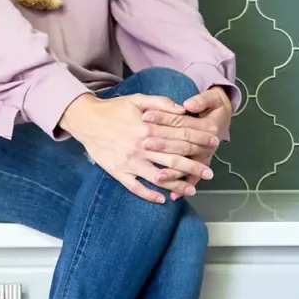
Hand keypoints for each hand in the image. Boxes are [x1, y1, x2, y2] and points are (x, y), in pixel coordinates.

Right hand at [58, 92, 217, 204]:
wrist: (85, 120)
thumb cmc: (113, 109)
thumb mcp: (137, 99)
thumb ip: (161, 103)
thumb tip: (184, 109)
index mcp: (148, 129)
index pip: (181, 136)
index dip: (200, 139)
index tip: (214, 143)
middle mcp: (141, 148)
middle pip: (174, 159)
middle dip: (195, 167)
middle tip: (210, 173)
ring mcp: (130, 162)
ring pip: (159, 177)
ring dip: (177, 185)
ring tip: (192, 190)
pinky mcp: (118, 172)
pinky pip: (135, 188)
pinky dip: (149, 195)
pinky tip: (162, 199)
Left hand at [141, 85, 232, 183]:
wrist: (224, 116)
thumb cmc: (214, 106)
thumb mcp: (211, 98)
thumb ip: (200, 100)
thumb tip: (188, 106)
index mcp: (207, 126)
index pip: (180, 123)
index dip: (162, 118)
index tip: (145, 116)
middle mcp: (206, 143)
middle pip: (181, 145)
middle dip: (162, 145)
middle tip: (145, 144)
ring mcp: (204, 155)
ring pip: (186, 165)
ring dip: (172, 172)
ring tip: (158, 176)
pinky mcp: (202, 163)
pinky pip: (192, 178)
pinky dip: (183, 186)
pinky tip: (173, 195)